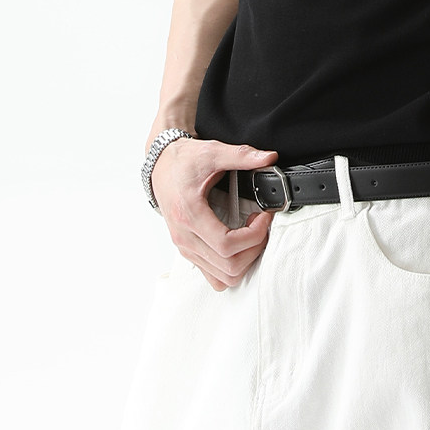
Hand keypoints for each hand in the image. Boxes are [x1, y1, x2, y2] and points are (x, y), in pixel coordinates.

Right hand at [151, 137, 278, 290]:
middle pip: (229, 266)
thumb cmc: (182, 162)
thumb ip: (241, 155)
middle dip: (254, 248)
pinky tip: (238, 246)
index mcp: (189, 215)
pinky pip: (214, 277)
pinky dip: (232, 268)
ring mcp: (185, 247)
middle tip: (260, 225)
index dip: (254, 235)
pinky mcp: (188, 251)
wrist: (161, 166)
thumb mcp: (212, 152)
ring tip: (250, 235)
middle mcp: (185, 237)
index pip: (227, 245)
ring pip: (224, 277)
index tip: (264, 216)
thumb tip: (268, 157)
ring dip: (245, 260)